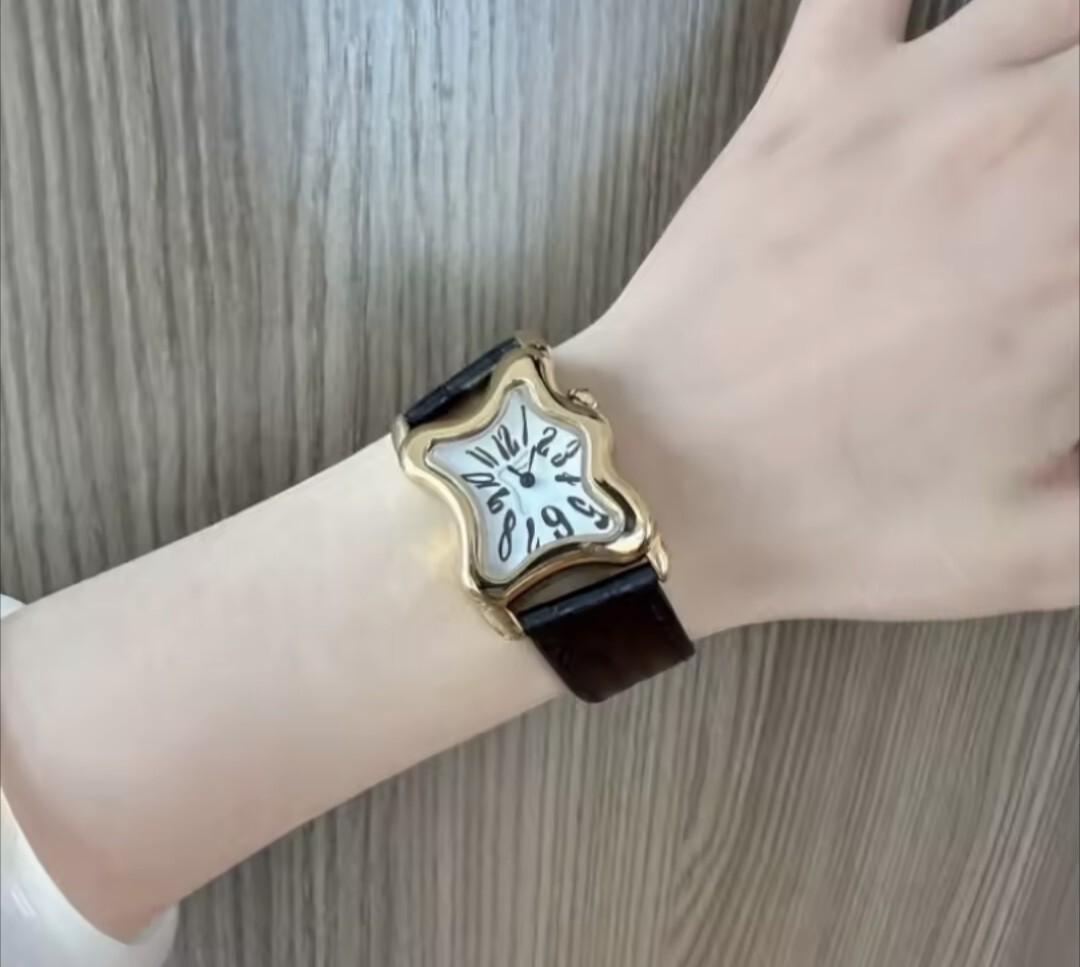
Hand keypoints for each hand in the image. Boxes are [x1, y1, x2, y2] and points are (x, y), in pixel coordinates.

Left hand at [562, 0, 1078, 635]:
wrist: (660, 478)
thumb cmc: (835, 520)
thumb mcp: (1033, 551)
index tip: (1072, 302)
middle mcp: (1019, 145)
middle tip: (1054, 230)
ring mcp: (909, 101)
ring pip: (1052, 4)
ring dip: (1069, 52)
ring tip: (1049, 117)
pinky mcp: (810, 96)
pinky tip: (927, 46)